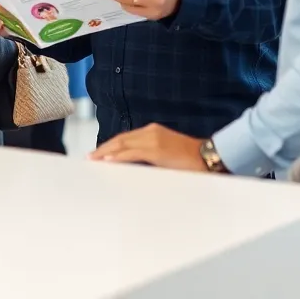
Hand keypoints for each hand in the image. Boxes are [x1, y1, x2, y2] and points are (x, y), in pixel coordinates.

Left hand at [90, 123, 205, 171]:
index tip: (99, 153)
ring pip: (123, 145)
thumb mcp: (166, 154)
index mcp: (153, 131)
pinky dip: (118, 157)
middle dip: (104, 148)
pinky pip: (132, 153)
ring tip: (94, 160)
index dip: (110, 145)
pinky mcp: (156, 150)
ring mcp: (153, 139)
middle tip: (90, 158)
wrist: (209, 157)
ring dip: (106, 153)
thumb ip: (150, 156)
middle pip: (120, 140)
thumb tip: (134, 167)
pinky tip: (108, 161)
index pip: (125, 138)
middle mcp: (151, 132)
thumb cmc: (191, 159)